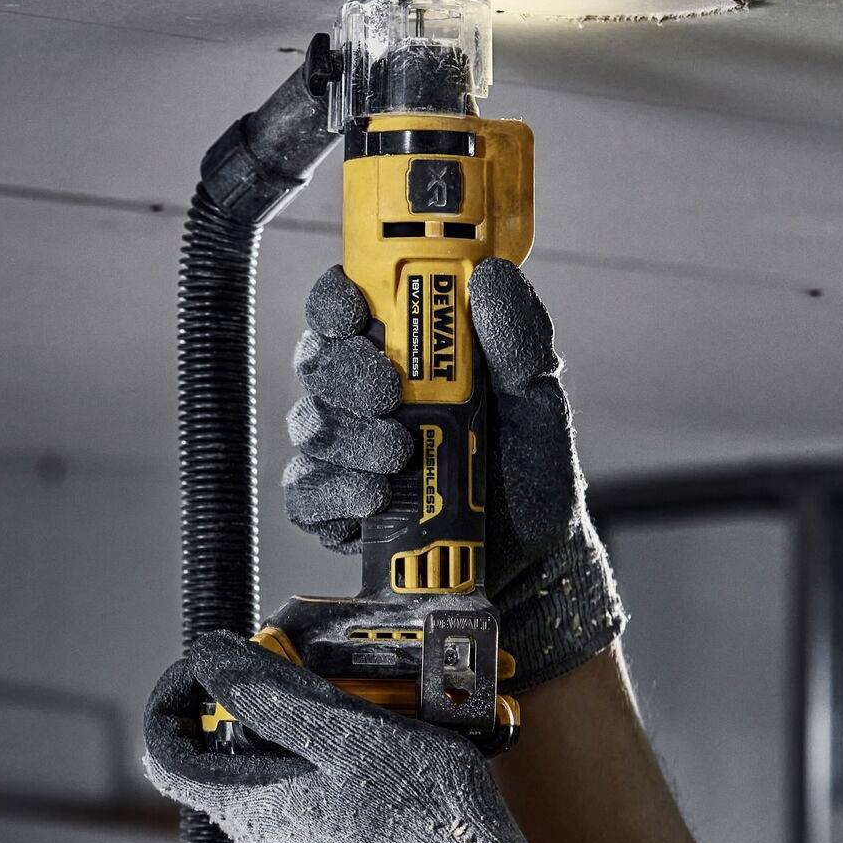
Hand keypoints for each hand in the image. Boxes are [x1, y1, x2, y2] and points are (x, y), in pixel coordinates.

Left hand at [142, 632, 596, 842]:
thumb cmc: (422, 817)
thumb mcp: (349, 734)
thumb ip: (275, 698)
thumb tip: (213, 663)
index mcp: (255, 810)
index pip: (170, 759)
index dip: (177, 706)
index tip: (213, 673)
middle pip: (234, 767)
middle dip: (266, 713)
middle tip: (320, 680)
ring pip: (285, 791)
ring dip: (313, 747)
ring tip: (373, 718)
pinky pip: (324, 820)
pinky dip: (343, 783)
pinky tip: (393, 767)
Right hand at [281, 257, 626, 689]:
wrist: (531, 566)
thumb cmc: (528, 479)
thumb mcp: (537, 404)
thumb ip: (518, 341)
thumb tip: (491, 277)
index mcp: (405, 358)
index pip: (346, 309)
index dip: (336, 302)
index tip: (356, 311)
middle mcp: (364, 401)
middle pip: (316, 362)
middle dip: (345, 373)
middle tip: (388, 395)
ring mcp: (346, 457)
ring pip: (310, 427)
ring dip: (349, 437)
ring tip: (399, 456)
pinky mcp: (336, 513)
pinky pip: (304, 496)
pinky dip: (333, 494)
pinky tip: (372, 499)